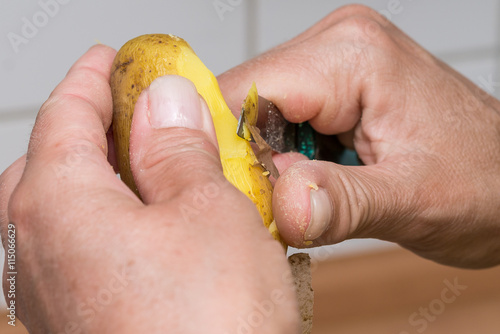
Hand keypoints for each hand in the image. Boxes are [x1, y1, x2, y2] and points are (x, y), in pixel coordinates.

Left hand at [0, 45, 297, 332]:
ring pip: (65, 210)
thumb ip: (179, 148)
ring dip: (106, 178)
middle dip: (91, 129)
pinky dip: (112, 223)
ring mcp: (52, 294)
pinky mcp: (80, 323)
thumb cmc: (213, 328)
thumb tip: (165, 102)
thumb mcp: (209, 210)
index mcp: (59, 206)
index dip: (93, 78)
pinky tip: (155, 231)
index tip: (113, 59)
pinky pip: (83, 251)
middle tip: (138, 116)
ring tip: (155, 169)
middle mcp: (38, 251)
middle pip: (51, 161)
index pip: (65, 115)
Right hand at [218, 4, 499, 267]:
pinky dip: (285, 161)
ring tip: (309, 199)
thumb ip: (344, 204)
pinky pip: (281, 123)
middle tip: (279, 210)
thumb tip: (284, 207)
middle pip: (245, 103)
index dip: (224, 148)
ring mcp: (334, 64)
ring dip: (269, 165)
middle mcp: (336, 46)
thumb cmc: (484, 179)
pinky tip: (316, 184)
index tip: (234, 200)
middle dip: (252, 162)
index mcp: (352, 56)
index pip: (244, 91)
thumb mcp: (414, 200)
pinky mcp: (335, 87)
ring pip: (258, 116)